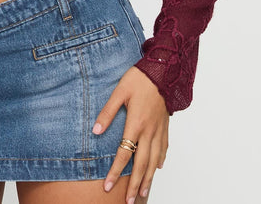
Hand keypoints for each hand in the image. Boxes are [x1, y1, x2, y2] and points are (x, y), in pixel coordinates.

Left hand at [92, 66, 168, 202]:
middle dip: (135, 185)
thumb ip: (107, 112)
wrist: (164, 70)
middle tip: (130, 201)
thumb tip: (95, 131)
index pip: (124, 154)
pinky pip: (164, 148)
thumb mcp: (119, 92)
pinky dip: (160, 161)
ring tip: (144, 193)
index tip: (108, 186)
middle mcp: (149, 131)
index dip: (115, 172)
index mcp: (136, 124)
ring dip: (148, 179)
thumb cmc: (139, 79)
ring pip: (155, 160)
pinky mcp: (165, 126)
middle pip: (142, 164)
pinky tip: (158, 168)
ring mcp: (159, 130)